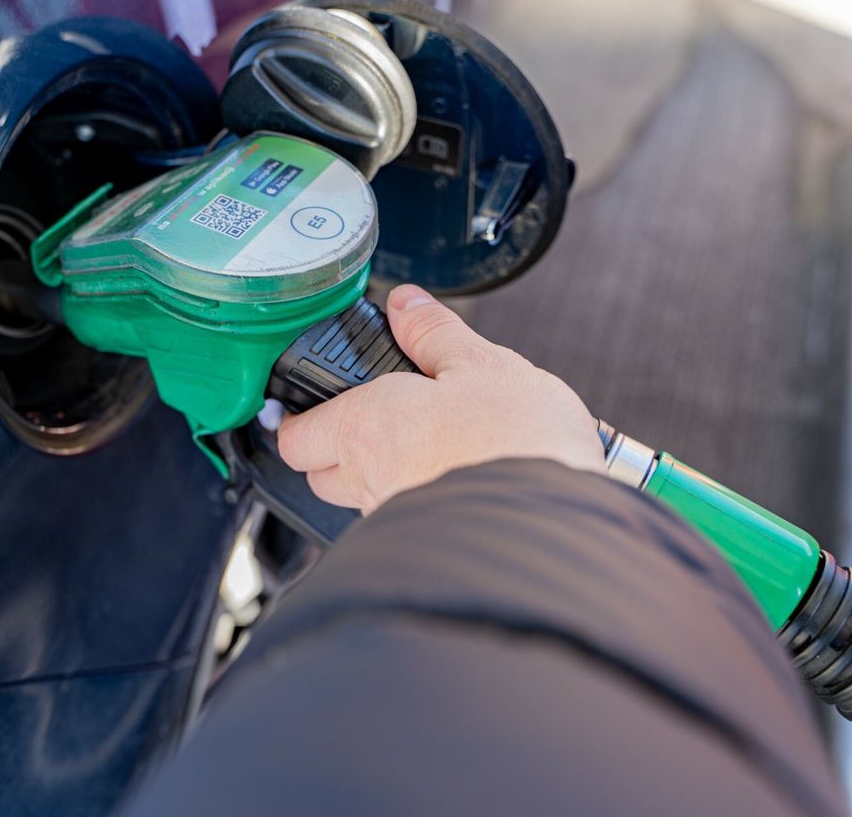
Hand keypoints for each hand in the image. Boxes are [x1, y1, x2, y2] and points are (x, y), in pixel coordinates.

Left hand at [277, 284, 604, 513]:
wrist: (557, 521)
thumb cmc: (516, 442)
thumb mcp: (482, 364)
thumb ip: (434, 333)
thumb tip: (406, 305)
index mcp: (364, 428)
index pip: (295, 437)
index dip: (300, 418)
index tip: (313, 404)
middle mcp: (368, 481)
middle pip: (320, 475)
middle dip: (333, 450)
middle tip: (370, 421)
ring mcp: (396, 519)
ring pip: (362, 500)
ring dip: (379, 476)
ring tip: (425, 447)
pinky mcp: (428, 546)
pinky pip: (402, 521)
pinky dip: (416, 500)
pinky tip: (453, 481)